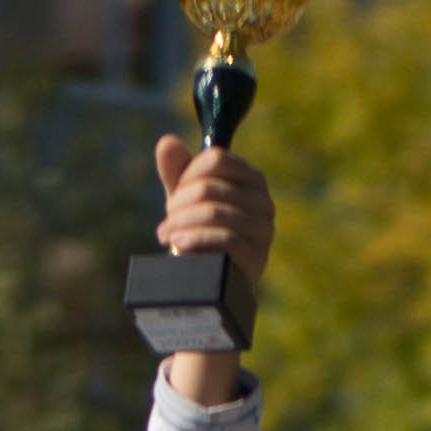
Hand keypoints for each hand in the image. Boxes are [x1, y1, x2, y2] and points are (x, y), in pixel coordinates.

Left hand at [150, 132, 270, 405]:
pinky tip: (177, 246)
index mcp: (251, 181)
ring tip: (167, 237)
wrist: (212, 289)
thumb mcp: (186, 203)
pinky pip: (225, 237)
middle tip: (166, 223)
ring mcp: (264, 230)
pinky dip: (194, 240)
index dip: (188, 174)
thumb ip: (177, 173)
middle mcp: (263, 202)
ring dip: (181, 224)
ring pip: (215, 211)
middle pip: (211, 186)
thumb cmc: (200, 238)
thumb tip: (167, 142)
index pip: (217, 159)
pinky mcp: (257, 257)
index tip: (176, 193)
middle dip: (179, 204)